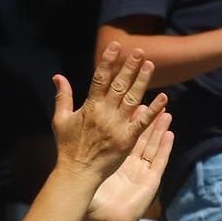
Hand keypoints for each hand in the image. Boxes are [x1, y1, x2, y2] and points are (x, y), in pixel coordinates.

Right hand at [51, 42, 164, 179]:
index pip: (100, 79)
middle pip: (119, 85)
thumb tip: (58, 76)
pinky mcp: (127, 139)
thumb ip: (62, 96)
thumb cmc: (68, 147)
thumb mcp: (60, 120)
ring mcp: (117, 126)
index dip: (108, 62)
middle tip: (139, 51)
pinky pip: (143, 122)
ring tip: (150, 65)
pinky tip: (163, 98)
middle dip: (129, 67)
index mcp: (89, 107)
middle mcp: (105, 113)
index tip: (115, 47)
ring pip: (132, 99)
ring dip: (142, 81)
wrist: (77, 173)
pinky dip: (153, 110)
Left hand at [85, 110, 173, 220]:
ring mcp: (142, 172)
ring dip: (160, 129)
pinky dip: (165, 147)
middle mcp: (131, 165)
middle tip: (153, 101)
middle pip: (142, 137)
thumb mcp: (90, 176)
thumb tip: (73, 144)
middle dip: (148, 120)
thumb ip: (86, 159)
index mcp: (116, 162)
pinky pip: (159, 161)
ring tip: (166, 112)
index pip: (124, 136)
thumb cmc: (95, 204)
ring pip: (153, 146)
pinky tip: (170, 133)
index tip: (132, 103)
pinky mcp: (151, 181)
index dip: (129, 121)